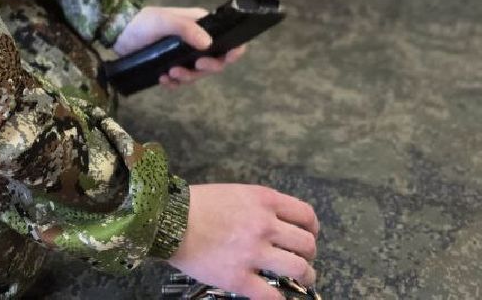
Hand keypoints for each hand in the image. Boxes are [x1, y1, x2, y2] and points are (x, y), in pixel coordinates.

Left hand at [112, 6, 246, 88]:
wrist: (118, 32)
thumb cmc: (144, 22)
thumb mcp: (165, 21)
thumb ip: (187, 29)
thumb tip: (209, 43)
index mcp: (199, 25)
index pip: (225, 38)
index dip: (231, 50)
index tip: (228, 58)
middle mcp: (195, 41)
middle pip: (213, 61)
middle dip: (206, 68)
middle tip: (195, 66)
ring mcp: (183, 55)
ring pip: (196, 74)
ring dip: (186, 77)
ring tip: (170, 73)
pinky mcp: (170, 66)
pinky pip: (179, 81)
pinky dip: (173, 83)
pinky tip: (162, 79)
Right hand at [170, 184, 319, 299]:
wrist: (169, 221)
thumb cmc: (198, 204)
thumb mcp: (236, 192)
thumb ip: (260, 205)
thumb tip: (277, 221)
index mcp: (264, 201)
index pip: (306, 215)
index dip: (312, 228)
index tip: (308, 234)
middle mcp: (265, 225)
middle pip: (307, 243)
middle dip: (309, 253)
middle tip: (303, 259)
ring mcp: (253, 253)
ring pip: (298, 269)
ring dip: (306, 276)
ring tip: (302, 279)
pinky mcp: (239, 279)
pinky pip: (271, 296)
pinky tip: (277, 298)